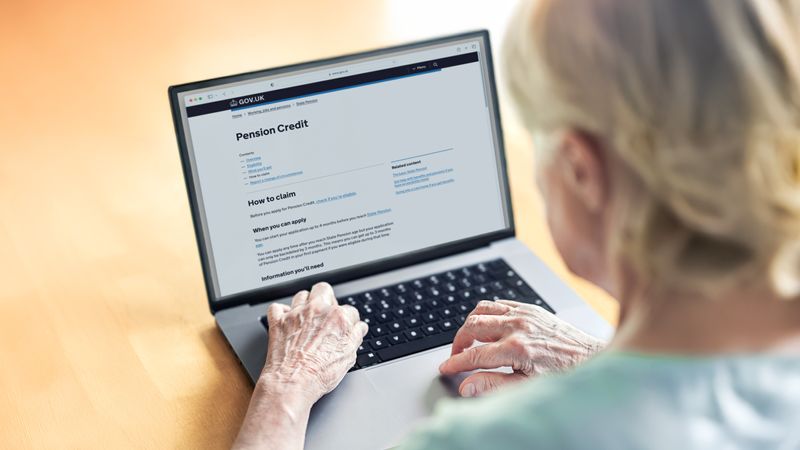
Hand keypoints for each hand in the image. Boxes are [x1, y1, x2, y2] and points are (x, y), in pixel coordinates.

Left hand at [260, 282, 367, 403]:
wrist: (292, 383)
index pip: (349, 310)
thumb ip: (355, 337)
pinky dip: (280, 312)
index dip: (348, 320)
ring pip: (301, 295)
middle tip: (326, 313)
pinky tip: (286, 320)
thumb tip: (359, 328)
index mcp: (338, 318)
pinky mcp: (278, 322)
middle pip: (324, 290)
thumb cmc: (320, 374)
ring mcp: (296, 314)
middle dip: (326, 298)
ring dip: (304, 303)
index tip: (344, 328)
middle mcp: (317, 310)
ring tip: (306, 316)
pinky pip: (277, 307)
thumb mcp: (348, 357)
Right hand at [439, 300, 603, 396]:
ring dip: (470, 323)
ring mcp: (524, 314)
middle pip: (473, 326)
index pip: (474, 355)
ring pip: (483, 309)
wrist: (590, 357)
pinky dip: (488, 313)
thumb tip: (467, 386)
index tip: (446, 367)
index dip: (456, 362)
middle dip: (458, 341)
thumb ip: (493, 385)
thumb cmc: (562, 374)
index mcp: (516, 349)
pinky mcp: (530, 308)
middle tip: (457, 355)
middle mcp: (518, 327)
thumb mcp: (526, 386)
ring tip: (469, 339)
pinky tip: (488, 326)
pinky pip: (499, 303)